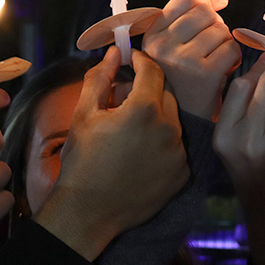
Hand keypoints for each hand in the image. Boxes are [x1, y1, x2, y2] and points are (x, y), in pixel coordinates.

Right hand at [34, 46, 188, 259]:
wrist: (89, 212)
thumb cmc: (82, 161)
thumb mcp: (84, 114)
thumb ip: (100, 79)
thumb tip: (112, 53)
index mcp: (144, 109)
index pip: (152, 70)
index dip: (140, 60)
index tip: (131, 59)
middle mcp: (169, 129)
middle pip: (165, 94)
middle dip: (146, 91)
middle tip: (123, 101)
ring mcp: (179, 153)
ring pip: (172, 120)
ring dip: (155, 118)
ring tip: (129, 132)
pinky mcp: (183, 174)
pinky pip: (176, 146)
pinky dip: (162, 143)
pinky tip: (140, 154)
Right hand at [143, 0, 240, 120]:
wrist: (186, 119)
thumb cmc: (183, 80)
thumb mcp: (173, 48)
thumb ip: (189, 19)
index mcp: (152, 36)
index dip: (205, 0)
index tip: (215, 8)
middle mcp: (162, 46)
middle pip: (205, 12)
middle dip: (216, 26)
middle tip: (211, 45)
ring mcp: (182, 60)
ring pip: (221, 30)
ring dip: (225, 44)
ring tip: (215, 60)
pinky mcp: (204, 74)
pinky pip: (231, 49)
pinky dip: (233, 59)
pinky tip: (222, 70)